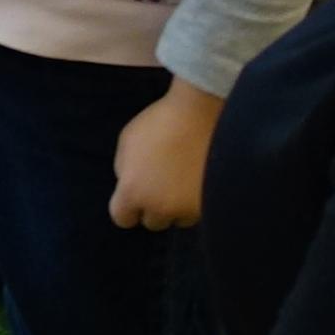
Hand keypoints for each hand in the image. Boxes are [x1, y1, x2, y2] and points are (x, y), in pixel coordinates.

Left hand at [109, 77, 225, 228]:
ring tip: (185, 181)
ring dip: (180, 206)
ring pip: (180, 219)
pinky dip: (199, 200)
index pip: (122, 218)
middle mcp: (160, 207)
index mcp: (133, 192)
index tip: (137, 194)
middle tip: (163, 185)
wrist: (202, 112)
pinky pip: (201, 211)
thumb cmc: (161, 122)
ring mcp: (189, 208)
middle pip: (153, 222)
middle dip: (155, 206)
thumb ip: (125, 169)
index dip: (128, 207)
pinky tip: (200, 180)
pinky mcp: (212, 203)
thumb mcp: (128, 142)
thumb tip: (130, 184)